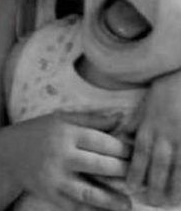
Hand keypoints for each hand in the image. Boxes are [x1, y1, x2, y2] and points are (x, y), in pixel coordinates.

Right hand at [3, 111, 131, 210]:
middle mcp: (61, 156)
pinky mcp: (50, 194)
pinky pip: (75, 205)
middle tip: (135, 176)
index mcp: (65, 133)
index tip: (134, 153)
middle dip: (123, 172)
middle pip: (101, 166)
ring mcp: (55, 178)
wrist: (3, 156)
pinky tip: (104, 209)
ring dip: (112, 200)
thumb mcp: (59, 119)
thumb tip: (121, 117)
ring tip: (126, 204)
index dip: (124, 149)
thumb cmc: (35, 134)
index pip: (103, 142)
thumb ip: (91, 119)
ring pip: (90, 192)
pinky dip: (92, 209)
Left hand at [127, 70, 180, 205]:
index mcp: (149, 127)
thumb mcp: (143, 107)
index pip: (140, 154)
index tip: (131, 188)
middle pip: (159, 165)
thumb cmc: (165, 91)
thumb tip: (116, 138)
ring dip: (175, 185)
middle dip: (155, 185)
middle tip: (152, 202)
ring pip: (179, 166)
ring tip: (171, 201)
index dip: (135, 172)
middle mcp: (165, 134)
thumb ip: (131, 125)